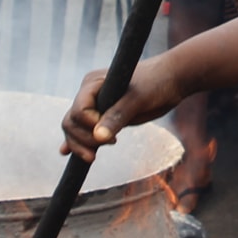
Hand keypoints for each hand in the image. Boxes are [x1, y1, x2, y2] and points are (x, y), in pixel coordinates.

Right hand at [61, 57, 186, 162]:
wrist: (171, 80)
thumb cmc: (156, 83)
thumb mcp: (138, 99)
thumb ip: (118, 116)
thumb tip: (98, 138)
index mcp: (92, 84)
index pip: (78, 111)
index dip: (90, 127)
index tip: (112, 135)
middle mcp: (89, 94)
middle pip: (71, 122)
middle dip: (81, 140)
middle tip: (102, 150)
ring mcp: (95, 106)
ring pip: (74, 128)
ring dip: (79, 144)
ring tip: (93, 157)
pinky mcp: (103, 116)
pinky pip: (84, 130)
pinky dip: (77, 141)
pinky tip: (66, 153)